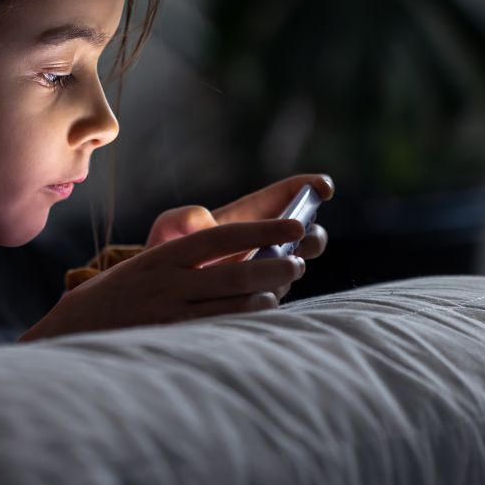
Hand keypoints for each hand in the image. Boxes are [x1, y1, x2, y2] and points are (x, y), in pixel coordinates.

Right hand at [18, 219, 307, 341]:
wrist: (67, 334)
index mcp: (162, 256)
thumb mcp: (142, 269)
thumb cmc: (112, 301)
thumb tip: (240, 261)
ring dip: (265, 293)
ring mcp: (168, 312)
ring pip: (232, 300)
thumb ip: (182, 263)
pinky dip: (244, 318)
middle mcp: (166, 280)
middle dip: (273, 263)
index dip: (263, 229)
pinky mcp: (169, 339)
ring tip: (281, 289)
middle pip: (235, 269)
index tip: (294, 225)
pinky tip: (261, 313)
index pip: (221, 235)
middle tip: (296, 261)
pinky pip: (217, 327)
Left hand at [144, 174, 333, 298]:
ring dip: (295, 263)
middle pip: (308, 232)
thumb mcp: (166, 230)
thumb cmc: (165, 255)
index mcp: (250, 215)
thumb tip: (207, 222)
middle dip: (313, 234)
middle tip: (301, 238)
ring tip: (279, 266)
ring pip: (298, 264)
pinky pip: (278, 293)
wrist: (160, 297)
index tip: (324, 189)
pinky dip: (276, 290)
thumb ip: (180, 219)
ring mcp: (267, 271)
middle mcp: (266, 242)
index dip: (312, 187)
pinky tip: (261, 291)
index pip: (288, 194)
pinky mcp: (261, 297)